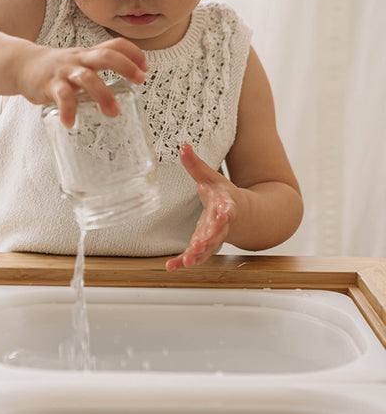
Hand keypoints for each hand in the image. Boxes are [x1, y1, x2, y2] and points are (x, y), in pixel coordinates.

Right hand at [16, 37, 146, 126]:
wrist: (21, 65)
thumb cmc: (54, 70)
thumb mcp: (78, 66)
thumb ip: (96, 76)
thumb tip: (121, 95)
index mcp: (88, 55)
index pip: (114, 44)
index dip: (132, 52)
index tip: (145, 67)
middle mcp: (78, 60)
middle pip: (105, 55)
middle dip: (125, 66)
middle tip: (139, 80)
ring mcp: (64, 71)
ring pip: (87, 77)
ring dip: (103, 94)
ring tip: (113, 113)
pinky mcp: (49, 85)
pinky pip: (61, 96)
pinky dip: (68, 110)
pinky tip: (71, 123)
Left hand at [165, 144, 238, 271]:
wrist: (242, 215)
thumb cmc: (223, 195)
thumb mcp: (210, 178)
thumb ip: (195, 165)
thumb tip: (183, 146)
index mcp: (226, 205)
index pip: (228, 208)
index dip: (226, 210)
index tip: (225, 212)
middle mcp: (222, 225)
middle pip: (218, 233)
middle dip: (210, 238)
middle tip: (201, 244)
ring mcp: (214, 238)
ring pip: (208, 249)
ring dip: (198, 255)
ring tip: (188, 260)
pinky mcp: (204, 246)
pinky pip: (195, 257)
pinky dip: (183, 263)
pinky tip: (171, 267)